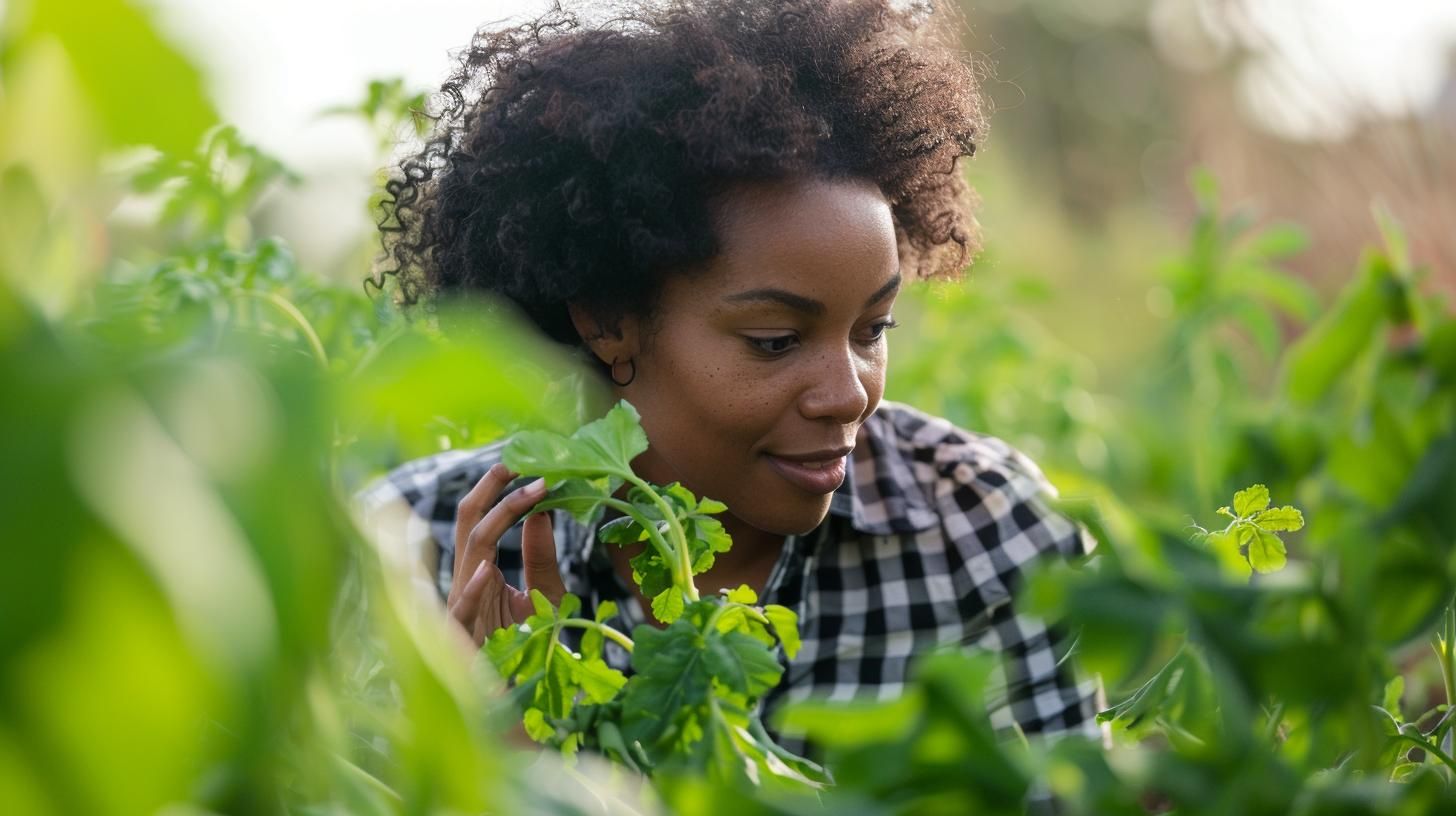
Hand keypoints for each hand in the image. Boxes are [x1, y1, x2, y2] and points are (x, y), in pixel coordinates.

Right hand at [446, 463, 566, 650]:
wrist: (522, 711)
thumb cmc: (530, 657)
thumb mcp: (544, 599)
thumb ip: (539, 559)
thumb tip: (542, 512)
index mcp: (480, 575)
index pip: (483, 522)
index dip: (501, 491)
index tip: (529, 464)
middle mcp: (465, 586)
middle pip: (469, 526)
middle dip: (489, 490)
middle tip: (516, 459)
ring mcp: (460, 613)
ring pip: (469, 556)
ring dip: (497, 522)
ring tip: (525, 494)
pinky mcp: (462, 644)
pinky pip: (461, 613)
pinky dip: (473, 590)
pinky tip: (488, 570)